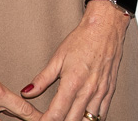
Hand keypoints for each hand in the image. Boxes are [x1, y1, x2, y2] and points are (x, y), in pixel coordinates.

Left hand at [22, 2, 130, 120]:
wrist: (106, 27)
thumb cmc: (83, 39)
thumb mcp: (58, 57)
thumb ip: (42, 78)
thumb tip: (27, 92)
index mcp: (72, 83)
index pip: (56, 114)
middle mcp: (88, 90)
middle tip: (51, 120)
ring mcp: (100, 92)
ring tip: (67, 119)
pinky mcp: (110, 90)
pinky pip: (102, 113)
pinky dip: (92, 119)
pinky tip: (83, 118)